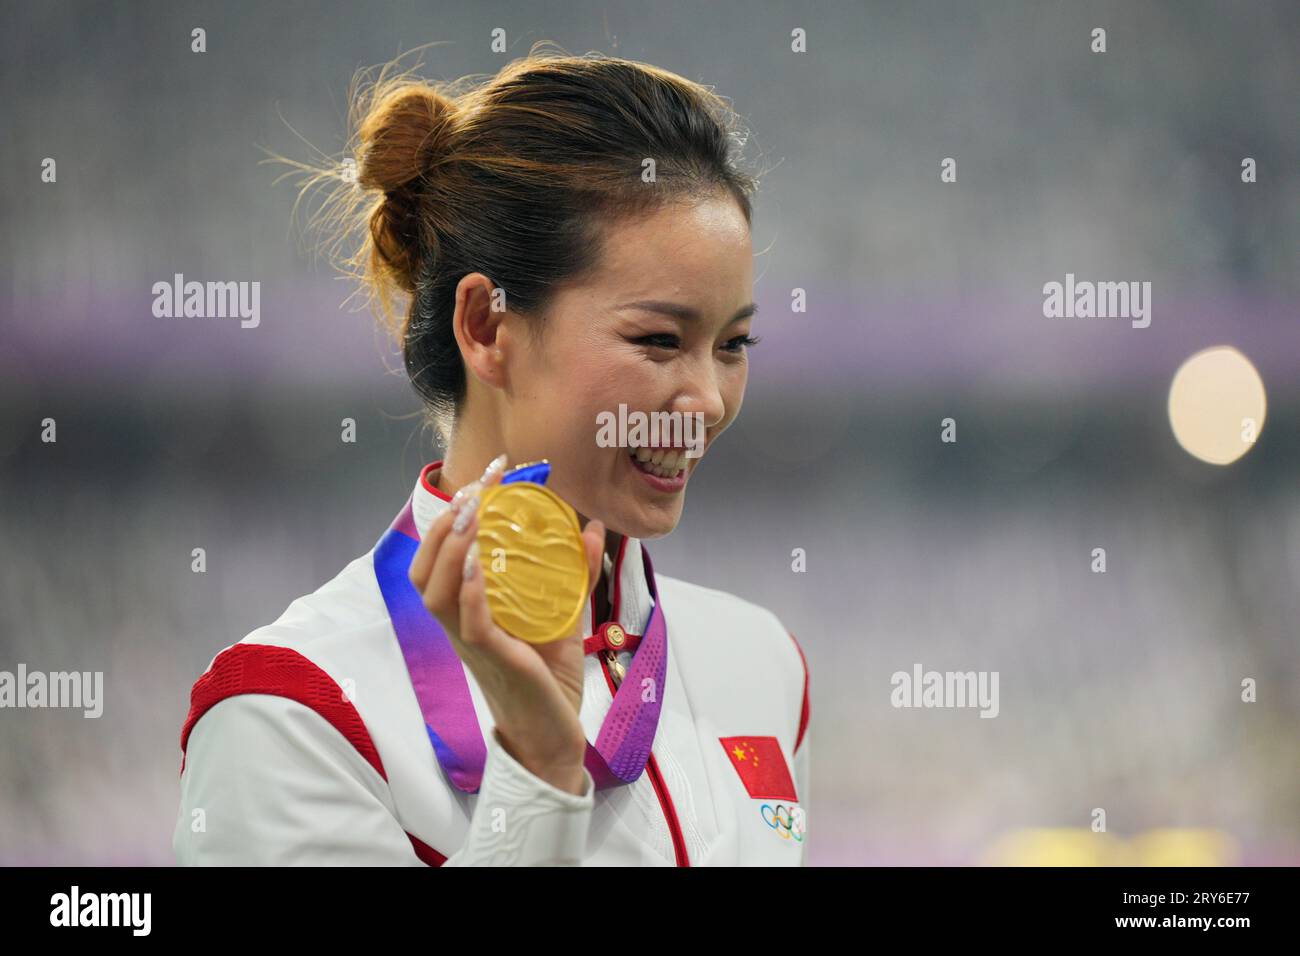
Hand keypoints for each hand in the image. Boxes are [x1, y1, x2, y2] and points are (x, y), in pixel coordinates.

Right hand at [406, 454, 604, 794]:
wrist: (554, 737)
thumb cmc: (549, 680)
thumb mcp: (562, 617)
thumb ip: (574, 574)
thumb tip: (589, 527)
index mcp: (468, 613)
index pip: (437, 561)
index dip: (447, 520)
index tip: (477, 481)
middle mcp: (460, 626)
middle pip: (424, 571)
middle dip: (444, 524)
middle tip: (475, 489)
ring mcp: (473, 645)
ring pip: (435, 593)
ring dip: (450, 550)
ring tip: (471, 514)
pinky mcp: (496, 661)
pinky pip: (469, 623)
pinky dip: (468, 591)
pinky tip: (476, 562)